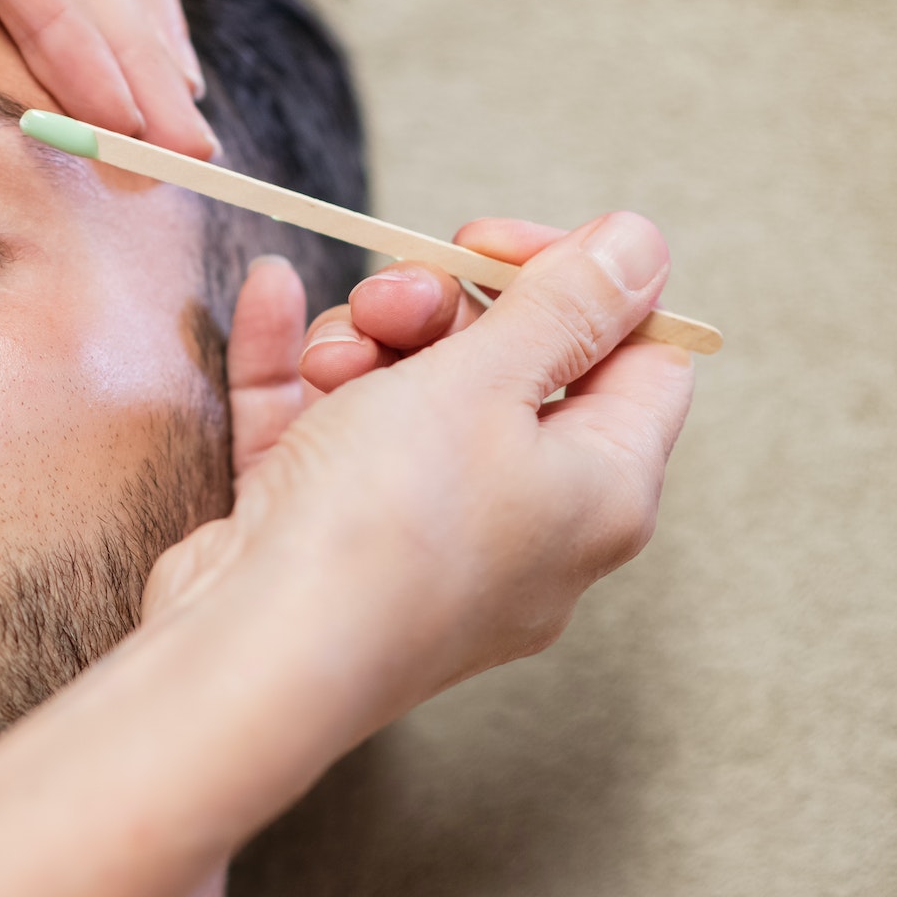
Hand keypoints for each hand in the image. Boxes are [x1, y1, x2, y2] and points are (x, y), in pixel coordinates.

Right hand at [148, 213, 695, 732]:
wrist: (254, 651)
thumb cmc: (387, 527)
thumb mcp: (486, 381)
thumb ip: (564, 305)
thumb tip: (642, 245)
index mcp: (601, 493)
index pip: (640, 359)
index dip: (575, 285)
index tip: (492, 248)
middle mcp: (527, 527)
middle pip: (511, 372)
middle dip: (443, 311)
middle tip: (398, 294)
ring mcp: (424, 541)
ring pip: (410, 399)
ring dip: (365, 343)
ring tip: (329, 352)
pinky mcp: (330, 542)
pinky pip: (324, 432)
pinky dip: (299, 367)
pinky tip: (271, 297)